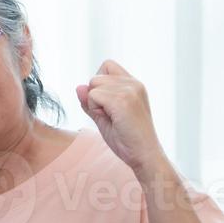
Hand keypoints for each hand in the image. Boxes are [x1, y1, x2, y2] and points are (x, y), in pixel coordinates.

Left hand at [76, 60, 166, 174]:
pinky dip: (95, 109)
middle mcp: (134, 84)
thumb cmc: (126, 139)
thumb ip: (91, 101)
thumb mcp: (104, 117)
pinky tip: (112, 120)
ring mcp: (130, 90)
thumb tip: (79, 87)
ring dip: (95, 104)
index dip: (99, 84)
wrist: (144, 156)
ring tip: (113, 118)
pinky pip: (93, 96)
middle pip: (95, 77)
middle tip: (112, 116)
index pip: (107, 65)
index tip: (110, 105)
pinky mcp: (123, 100)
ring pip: (92, 86)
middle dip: (95, 96)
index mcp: (134, 84)